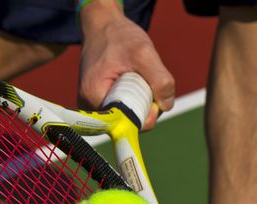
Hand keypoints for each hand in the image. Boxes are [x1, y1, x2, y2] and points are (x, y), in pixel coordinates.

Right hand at [78, 0, 173, 128]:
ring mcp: (95, 108)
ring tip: (135, 76)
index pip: (128, 123)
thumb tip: (166, 106)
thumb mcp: (143, 52)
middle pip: (131, 122)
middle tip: (142, 76)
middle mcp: (90, 108)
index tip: (149, 87)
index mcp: (93, 98)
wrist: (103, 26)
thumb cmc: (119, 37)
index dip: (148, 111)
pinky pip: (128, 109)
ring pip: (132, 116)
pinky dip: (137, 97)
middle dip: (146, 104)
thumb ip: (160, 80)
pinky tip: (132, 81)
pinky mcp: (102, 105)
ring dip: (142, 99)